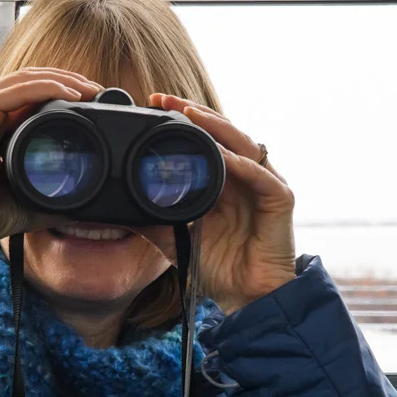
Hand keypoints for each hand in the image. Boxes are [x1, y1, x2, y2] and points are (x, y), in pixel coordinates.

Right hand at [0, 67, 102, 237]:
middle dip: (65, 80)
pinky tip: (71, 94)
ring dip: (61, 80)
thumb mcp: (34, 194)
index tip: (90, 101)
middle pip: (29, 81)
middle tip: (95, 90)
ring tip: (89, 89)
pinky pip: (18, 90)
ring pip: (25, 80)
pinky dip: (47, 88)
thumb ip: (54, 189)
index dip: (61, 92)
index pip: (29, 94)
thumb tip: (83, 201)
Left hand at [144, 94, 297, 314]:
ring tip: (191, 115)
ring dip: (217, 127)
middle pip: (222, 132)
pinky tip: (223, 156)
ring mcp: (264, 185)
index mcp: (224, 179)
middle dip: (194, 113)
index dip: (183, 119)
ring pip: (242, 144)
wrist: (246, 297)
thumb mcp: (174, 239)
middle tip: (164, 99)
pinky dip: (240, 164)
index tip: (153, 104)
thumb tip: (116, 211)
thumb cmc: (217, 267)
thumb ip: (151, 221)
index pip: (204, 138)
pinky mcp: (280, 199)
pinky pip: (260, 176)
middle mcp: (245, 175)